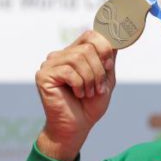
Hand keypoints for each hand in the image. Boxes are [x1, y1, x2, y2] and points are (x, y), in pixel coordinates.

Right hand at [35, 31, 116, 160]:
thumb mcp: (106, 77)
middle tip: (99, 88)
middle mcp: (61, 55)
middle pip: (88, 47)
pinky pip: (68, 71)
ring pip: (79, 58)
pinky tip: (78, 94)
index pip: (91, 35)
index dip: (105, 47)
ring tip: (89, 93)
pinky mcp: (43, 75)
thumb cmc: (91, 104)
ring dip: (90, 79)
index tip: (110, 66)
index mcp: (75, 53)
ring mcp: (50, 64)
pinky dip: (79, 84)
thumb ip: (109, 58)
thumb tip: (116, 38)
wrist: (77, 126)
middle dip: (99, 70)